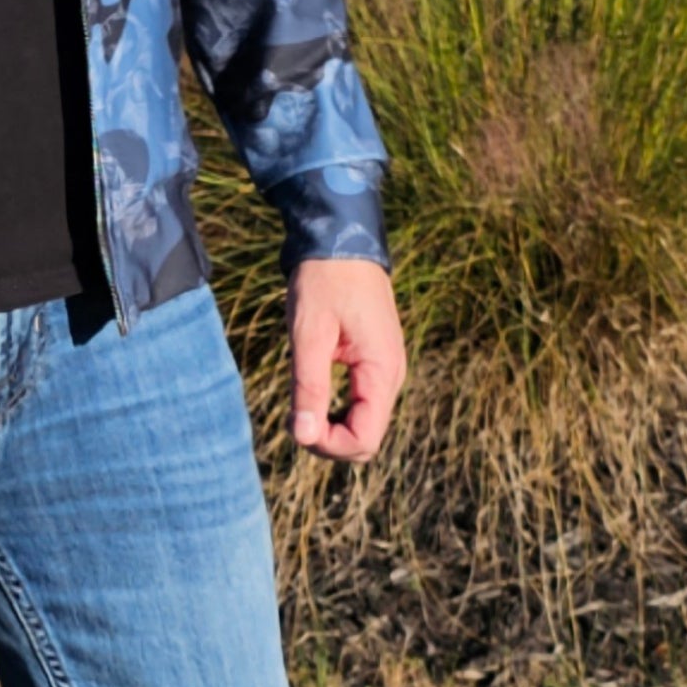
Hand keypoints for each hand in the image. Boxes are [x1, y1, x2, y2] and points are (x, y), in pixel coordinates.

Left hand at [288, 256, 405, 464]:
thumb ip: (309, 386)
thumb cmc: (323, 282)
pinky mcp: (376, 364)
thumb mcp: (309, 333)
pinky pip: (362, 405)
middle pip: (367, 439)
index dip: (329, 445)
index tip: (296, 425)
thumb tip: (303, 437)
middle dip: (329, 442)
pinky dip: (337, 411)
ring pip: (364, 424)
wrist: (341, 241)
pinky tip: (312, 394)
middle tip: (294, 418)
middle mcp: (392, 376)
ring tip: (300, 405)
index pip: (364, 439)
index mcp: (382, 371)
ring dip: (331, 428)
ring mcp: (386, 370)